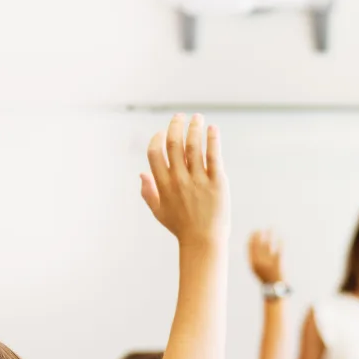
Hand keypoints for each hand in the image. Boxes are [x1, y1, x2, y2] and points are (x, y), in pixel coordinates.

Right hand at [141, 114, 228, 246]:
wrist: (204, 242)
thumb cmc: (181, 228)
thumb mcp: (159, 211)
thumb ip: (148, 192)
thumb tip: (141, 173)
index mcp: (163, 185)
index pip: (154, 153)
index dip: (157, 139)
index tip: (162, 132)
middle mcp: (179, 180)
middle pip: (174, 144)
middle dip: (175, 125)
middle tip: (180, 116)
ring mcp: (198, 180)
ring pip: (194, 146)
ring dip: (194, 128)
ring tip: (197, 118)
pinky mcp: (217, 183)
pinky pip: (214, 156)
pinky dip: (213, 139)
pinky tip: (212, 129)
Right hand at [249, 229, 283, 284]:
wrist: (273, 289)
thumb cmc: (265, 277)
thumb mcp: (256, 268)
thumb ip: (254, 258)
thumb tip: (255, 243)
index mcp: (252, 264)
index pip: (249, 247)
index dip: (251, 238)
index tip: (254, 231)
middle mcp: (259, 262)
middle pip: (258, 244)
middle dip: (259, 235)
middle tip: (261, 228)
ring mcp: (268, 263)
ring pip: (268, 245)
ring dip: (269, 234)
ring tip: (271, 228)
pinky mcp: (278, 264)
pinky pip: (279, 251)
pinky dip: (280, 243)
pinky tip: (281, 237)